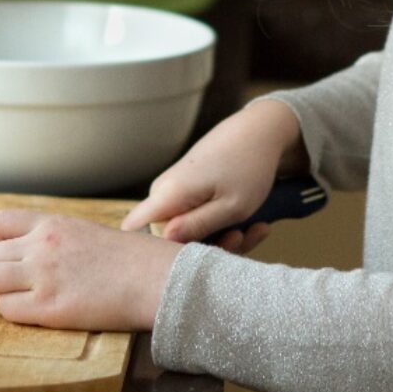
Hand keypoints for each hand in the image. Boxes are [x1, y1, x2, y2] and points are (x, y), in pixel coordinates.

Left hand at [0, 211, 180, 330]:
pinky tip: (35, 314)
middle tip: (9, 289)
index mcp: (51, 224)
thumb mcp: (86, 232)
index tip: (10, 260)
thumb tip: (34, 253)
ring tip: (15, 302)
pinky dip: (13, 314)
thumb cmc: (131, 260)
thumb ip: (55, 238)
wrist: (156, 278)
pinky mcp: (49, 307)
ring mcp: (43, 276)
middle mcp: (41, 246)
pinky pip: (6, 310)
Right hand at [118, 97, 299, 249]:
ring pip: (188, 233)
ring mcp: (173, 192)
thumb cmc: (248, 167)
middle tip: (242, 239)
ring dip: (223, 239)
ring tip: (255, 229)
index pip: (134, 230)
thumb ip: (196, 226)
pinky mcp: (184, 192)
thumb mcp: (231, 206)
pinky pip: (197, 220)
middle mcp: (163, 193)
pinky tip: (254, 225)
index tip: (191, 258)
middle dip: (207, 247)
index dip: (155, 254)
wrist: (258, 132)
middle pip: (170, 239)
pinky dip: (224, 226)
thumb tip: (162, 241)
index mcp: (168, 195)